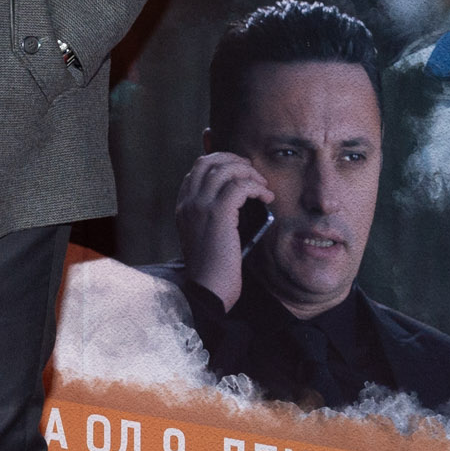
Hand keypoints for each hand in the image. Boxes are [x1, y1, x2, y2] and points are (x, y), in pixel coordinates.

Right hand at [173, 151, 272, 311]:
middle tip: (253, 173)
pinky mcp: (218, 214)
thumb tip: (239, 199)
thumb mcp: (206, 236)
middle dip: (234, 160)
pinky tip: (267, 197)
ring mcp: (200, 206)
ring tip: (263, 186)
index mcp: (182, 207)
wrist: (208, 290)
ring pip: (226, 169)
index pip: (197, 169)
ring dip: (249, 172)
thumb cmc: (213, 269)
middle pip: (209, 161)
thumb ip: (213, 216)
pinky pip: (240, 185)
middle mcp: (188, 202)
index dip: (221, 164)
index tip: (240, 173)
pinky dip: (257, 187)